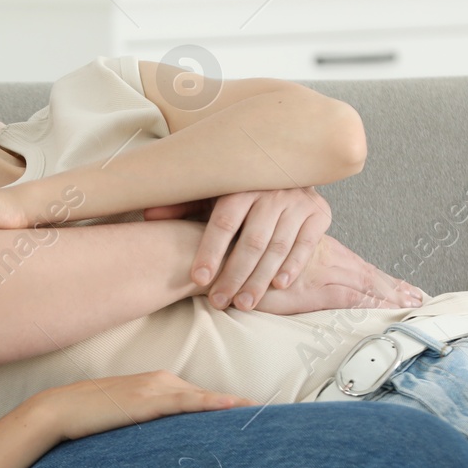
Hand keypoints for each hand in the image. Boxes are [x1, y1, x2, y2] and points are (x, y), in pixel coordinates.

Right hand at [19, 370, 255, 445]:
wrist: (60, 409)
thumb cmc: (89, 419)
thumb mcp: (125, 421)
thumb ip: (149, 427)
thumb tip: (168, 448)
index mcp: (159, 384)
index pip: (201, 398)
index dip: (228, 409)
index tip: (254, 418)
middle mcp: (162, 380)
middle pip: (208, 398)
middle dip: (239, 410)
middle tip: (275, 421)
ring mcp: (156, 387)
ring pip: (203, 399)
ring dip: (233, 408)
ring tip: (263, 417)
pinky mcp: (147, 399)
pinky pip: (187, 402)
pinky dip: (212, 404)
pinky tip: (234, 407)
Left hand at [143, 188, 331, 309]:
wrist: (289, 164)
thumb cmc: (242, 187)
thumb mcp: (212, 191)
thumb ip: (183, 205)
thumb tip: (148, 214)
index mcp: (240, 185)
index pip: (223, 223)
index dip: (210, 252)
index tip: (199, 279)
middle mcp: (270, 193)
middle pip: (251, 241)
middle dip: (234, 275)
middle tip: (220, 302)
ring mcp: (297, 203)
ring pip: (278, 247)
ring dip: (260, 279)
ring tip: (245, 303)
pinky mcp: (319, 213)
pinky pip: (306, 244)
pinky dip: (293, 266)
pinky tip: (279, 286)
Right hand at [244, 235, 425, 314]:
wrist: (221, 258)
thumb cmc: (235, 259)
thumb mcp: (265, 260)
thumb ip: (282, 265)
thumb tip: (285, 276)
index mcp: (317, 251)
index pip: (353, 265)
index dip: (376, 277)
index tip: (397, 286)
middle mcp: (325, 258)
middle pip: (367, 274)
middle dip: (393, 287)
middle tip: (419, 297)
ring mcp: (321, 273)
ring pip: (367, 284)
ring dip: (391, 295)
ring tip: (414, 304)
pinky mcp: (313, 289)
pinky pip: (351, 297)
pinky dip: (372, 303)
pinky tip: (389, 309)